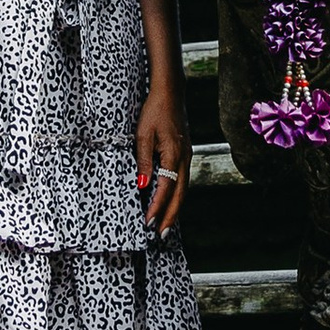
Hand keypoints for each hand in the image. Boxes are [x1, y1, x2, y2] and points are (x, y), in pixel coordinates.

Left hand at [137, 85, 188, 232]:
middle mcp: (184, 158)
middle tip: (161, 235)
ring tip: (165, 226)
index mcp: (174, 153)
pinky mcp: (185, 155)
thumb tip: (143, 185)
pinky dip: (176, 196)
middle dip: (171, 216)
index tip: (148, 222)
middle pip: (180, 194)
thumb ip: (144, 161)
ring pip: (183, 189)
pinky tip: (170, 203)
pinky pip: (182, 181)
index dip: (157, 206)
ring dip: (175, 208)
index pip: (165, 187)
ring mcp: (187, 157)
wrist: (170, 94)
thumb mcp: (143, 135)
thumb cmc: (155, 111)